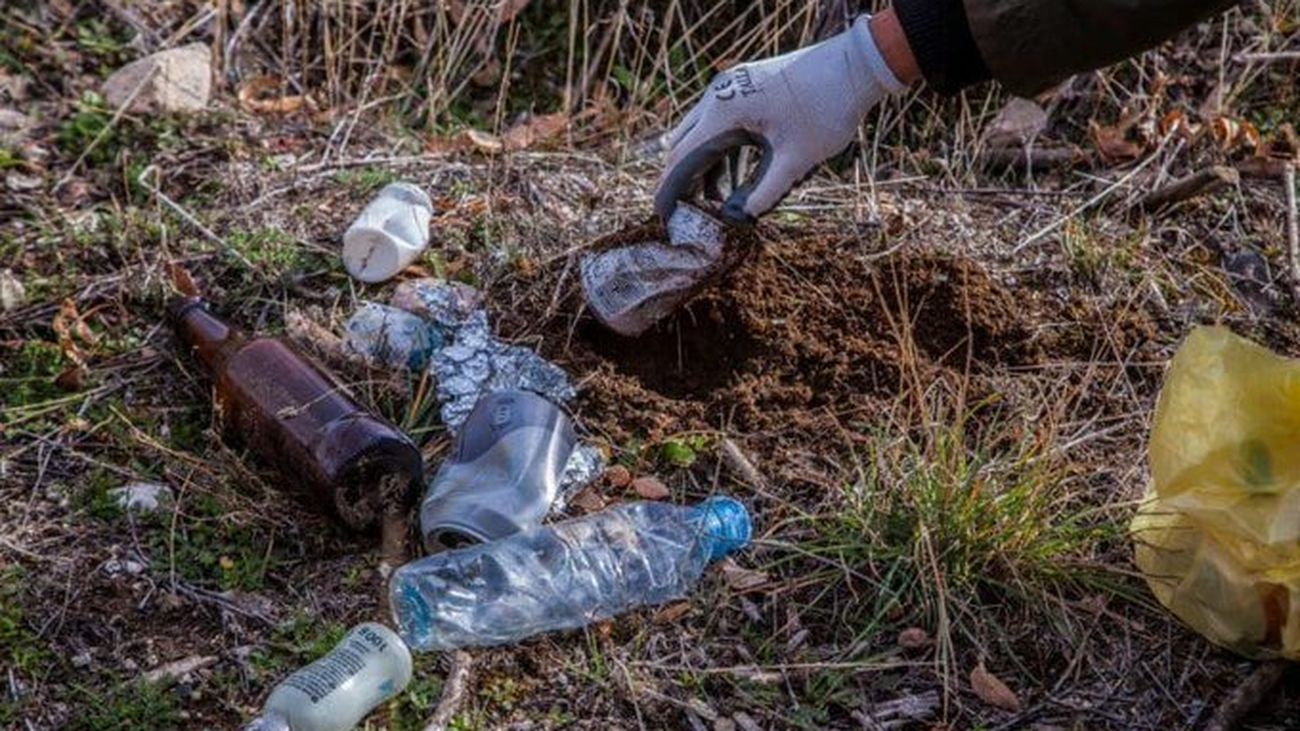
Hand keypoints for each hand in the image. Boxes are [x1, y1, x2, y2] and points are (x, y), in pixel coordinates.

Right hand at [655, 15, 905, 224]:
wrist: (854, 65)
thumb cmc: (826, 108)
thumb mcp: (797, 160)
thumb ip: (766, 192)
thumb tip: (741, 216)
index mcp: (725, 111)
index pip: (683, 156)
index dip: (671, 189)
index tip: (664, 216)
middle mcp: (720, 95)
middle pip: (684, 143)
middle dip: (683, 179)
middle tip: (688, 212)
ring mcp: (731, 87)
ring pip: (701, 132)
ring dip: (704, 166)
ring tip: (715, 201)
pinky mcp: (745, 86)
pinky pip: (719, 121)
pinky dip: (720, 150)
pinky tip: (734, 177)